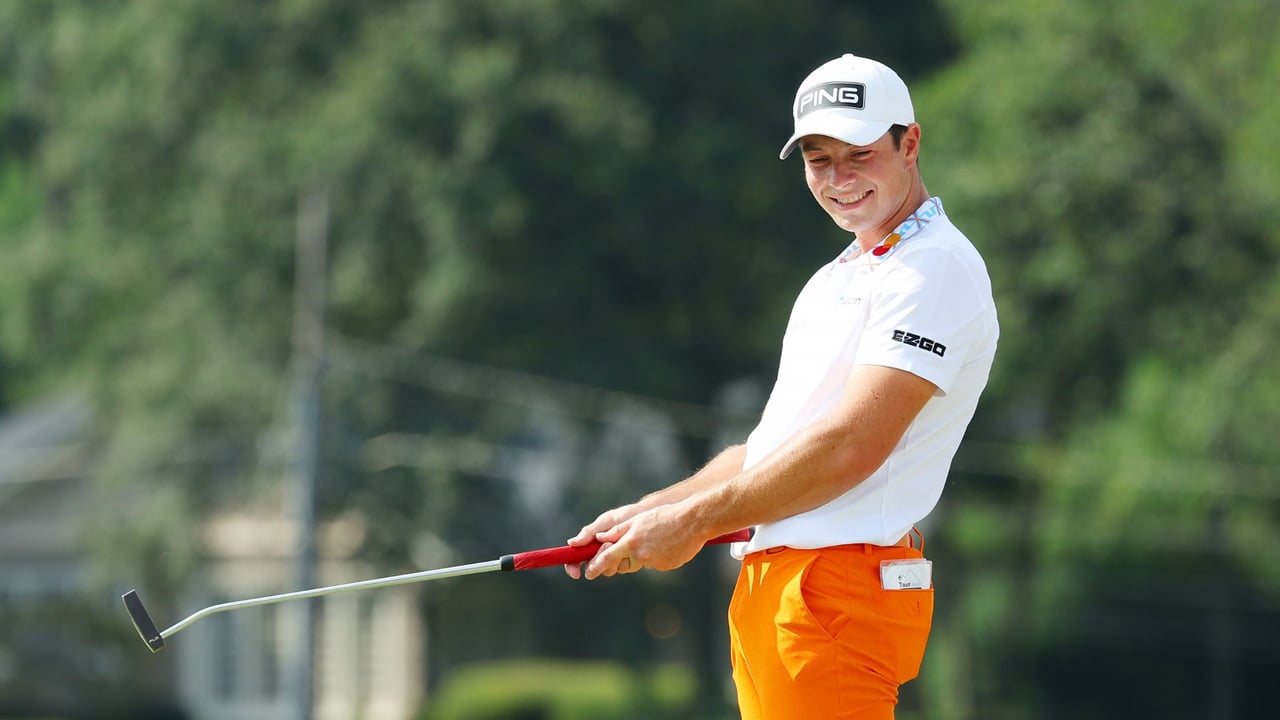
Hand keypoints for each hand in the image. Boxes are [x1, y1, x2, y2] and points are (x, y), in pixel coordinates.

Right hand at [563, 503, 646, 578]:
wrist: (648, 516)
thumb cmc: (625, 516)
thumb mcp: (606, 521)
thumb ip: (589, 532)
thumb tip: (571, 543)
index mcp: (591, 543)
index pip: (575, 558)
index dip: (572, 567)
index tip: (575, 572)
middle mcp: (600, 553)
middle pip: (591, 567)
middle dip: (596, 560)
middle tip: (606, 545)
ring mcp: (614, 558)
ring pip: (607, 570)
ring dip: (610, 559)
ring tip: (618, 542)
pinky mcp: (627, 562)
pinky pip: (622, 568)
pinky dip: (623, 560)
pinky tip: (629, 548)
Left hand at [580, 505, 703, 580]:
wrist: (693, 522)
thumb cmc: (664, 517)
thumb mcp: (637, 520)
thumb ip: (617, 531)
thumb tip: (599, 539)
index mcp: (630, 542)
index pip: (607, 559)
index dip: (595, 567)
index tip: (588, 573)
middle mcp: (640, 555)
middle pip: (623, 565)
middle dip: (622, 560)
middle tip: (632, 547)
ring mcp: (654, 563)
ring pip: (641, 564)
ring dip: (642, 555)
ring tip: (656, 538)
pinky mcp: (666, 567)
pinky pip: (656, 564)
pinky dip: (657, 556)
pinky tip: (667, 543)